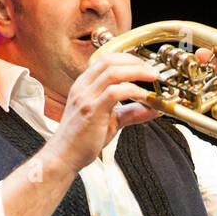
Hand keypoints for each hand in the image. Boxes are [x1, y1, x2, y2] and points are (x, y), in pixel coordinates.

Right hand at [46, 52, 161, 173]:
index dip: (128, 58)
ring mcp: (86, 98)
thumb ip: (130, 113)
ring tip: (152, 78)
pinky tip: (144, 97)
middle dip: (135, 61)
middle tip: (152, 70)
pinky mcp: (91, 110)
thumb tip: (152, 109)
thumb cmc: (82, 140)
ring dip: (137, 72)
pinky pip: (115, 92)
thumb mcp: (111, 121)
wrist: (64, 157)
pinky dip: (133, 91)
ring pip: (113, 72)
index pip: (105, 60)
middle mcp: (83, 87)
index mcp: (84, 85)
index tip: (144, 65)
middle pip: (110, 60)